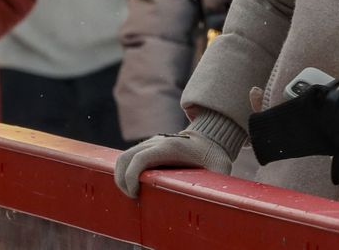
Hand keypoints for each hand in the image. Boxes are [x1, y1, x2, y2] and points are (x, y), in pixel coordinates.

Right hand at [113, 129, 232, 197]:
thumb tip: (212, 202)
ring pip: (124, 157)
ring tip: (132, 194)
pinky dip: (125, 172)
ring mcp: (151, 142)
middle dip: (122, 180)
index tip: (135, 195)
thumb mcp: (217, 169)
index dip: (130, 178)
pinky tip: (135, 186)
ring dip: (121, 176)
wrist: (212, 137)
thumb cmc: (214, 156)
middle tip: (133, 198)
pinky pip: (129, 158)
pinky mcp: (148, 147)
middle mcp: (158, 141)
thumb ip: (214, 185)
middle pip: (126, 158)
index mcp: (172, 146)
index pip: (140, 159)